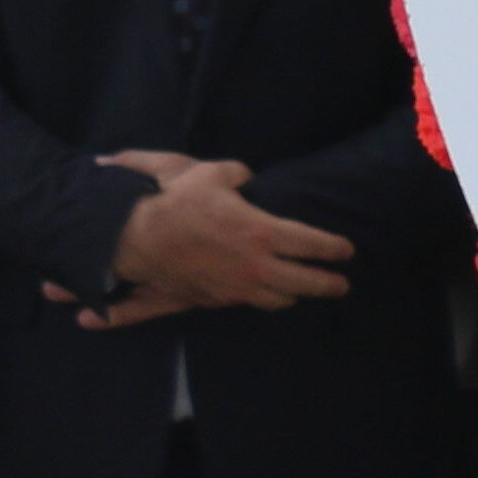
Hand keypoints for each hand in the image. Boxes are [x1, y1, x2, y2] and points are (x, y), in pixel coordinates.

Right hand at [82, 153, 352, 323]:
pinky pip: (245, 304)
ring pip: (279, 300)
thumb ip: (236, 173)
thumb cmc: (173, 204)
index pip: (313, 244)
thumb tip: (245, 177)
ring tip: (300, 291)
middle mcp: (257, 267)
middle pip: (307, 284)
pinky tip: (259, 296)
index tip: (346, 250)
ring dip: (294, 295)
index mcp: (263, 233)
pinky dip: (259, 300)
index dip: (335, 248)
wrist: (131, 239)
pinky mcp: (213, 300)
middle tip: (341, 284)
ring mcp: (236, 288)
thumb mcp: (207, 174)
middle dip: (330, 284)